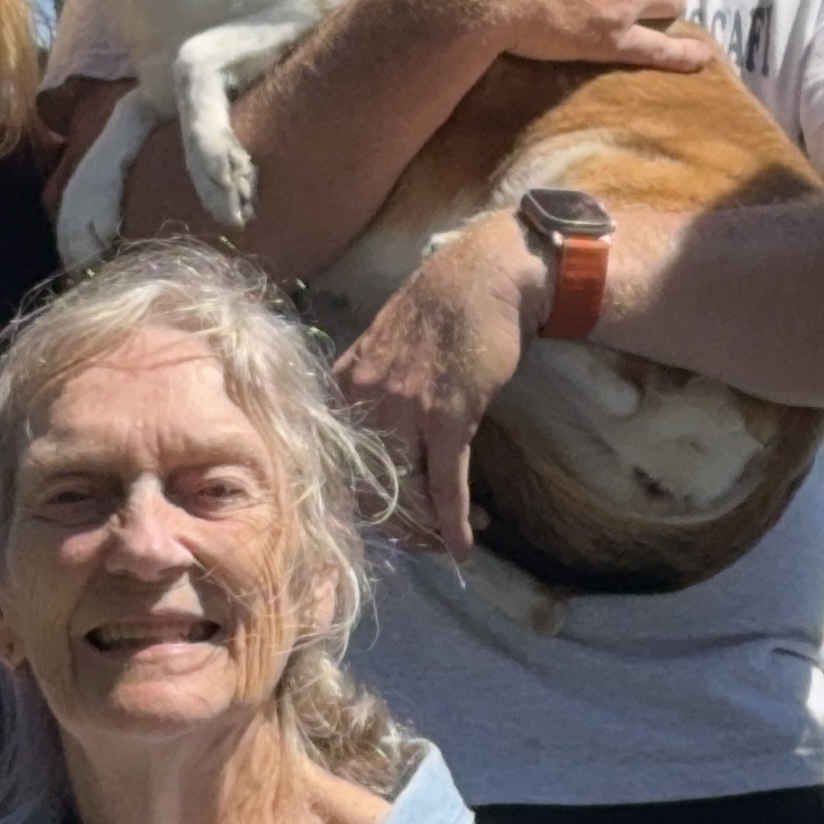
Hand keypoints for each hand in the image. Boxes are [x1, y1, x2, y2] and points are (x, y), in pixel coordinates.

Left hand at [335, 219, 544, 556]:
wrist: (482, 277)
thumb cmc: (439, 312)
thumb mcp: (383, 351)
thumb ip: (369, 392)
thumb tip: (374, 440)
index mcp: (343, 388)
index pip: (341, 467)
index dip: (366, 505)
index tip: (394, 519)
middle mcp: (364, 401)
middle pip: (370, 490)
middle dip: (401, 527)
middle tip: (427, 541)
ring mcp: (404, 410)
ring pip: (407, 493)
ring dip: (432, 528)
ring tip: (454, 538)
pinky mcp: (447, 416)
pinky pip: (446, 484)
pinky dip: (454, 521)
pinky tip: (464, 546)